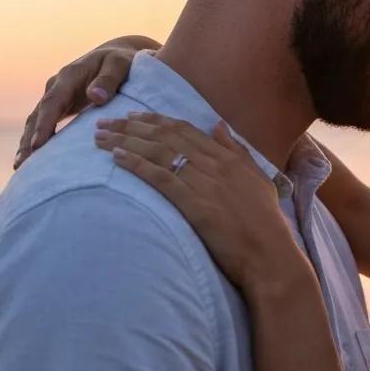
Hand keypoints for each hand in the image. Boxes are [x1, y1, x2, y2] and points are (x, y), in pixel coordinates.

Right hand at [14, 35, 160, 168]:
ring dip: (27, 143)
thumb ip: (109, 79)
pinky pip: (44, 125)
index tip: (37, 144)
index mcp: (69, 76)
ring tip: (20, 167)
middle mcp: (56, 86)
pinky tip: (33, 161)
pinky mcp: (59, 108)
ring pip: (36, 122)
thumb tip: (96, 97)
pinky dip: (37, 141)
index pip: (53, 102)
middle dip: (29, 139)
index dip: (44, 124)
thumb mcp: (120, 65)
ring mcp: (56, 97)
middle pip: (38, 115)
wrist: (117, 57)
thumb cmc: (122, 61)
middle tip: (22, 164)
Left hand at [92, 112, 313, 293]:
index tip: (133, 116)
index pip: (185, 129)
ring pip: (158, 151)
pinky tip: (116, 157)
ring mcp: (203, 181)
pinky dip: (135, 163)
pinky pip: (158, 176)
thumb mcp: (257, 178)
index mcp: (228, 156)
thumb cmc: (265, 222)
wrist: (269, 254)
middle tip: (105, 121)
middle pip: (165, 135)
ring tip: (100, 136)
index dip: (155, 120)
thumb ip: (236, 150)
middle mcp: (213, 162)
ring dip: (125, 140)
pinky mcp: (193, 202)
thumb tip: (218, 125)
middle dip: (132, 125)